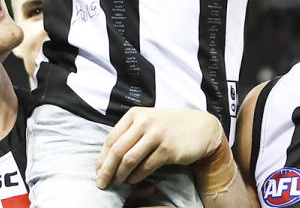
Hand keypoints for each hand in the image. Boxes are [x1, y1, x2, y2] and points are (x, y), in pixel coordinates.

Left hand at [96, 107, 222, 188]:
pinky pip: (145, 166)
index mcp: (136, 114)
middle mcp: (145, 122)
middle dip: (106, 170)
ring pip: (129, 159)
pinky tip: (133, 181)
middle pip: (117, 150)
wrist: (201, 128)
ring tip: (117, 183)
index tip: (98, 171)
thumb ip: (130, 133)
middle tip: (101, 184)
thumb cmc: (170, 127)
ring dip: (120, 175)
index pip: (111, 138)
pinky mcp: (167, 148)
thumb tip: (108, 157)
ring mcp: (156, 134)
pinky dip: (136, 177)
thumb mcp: (149, 121)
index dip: (102, 158)